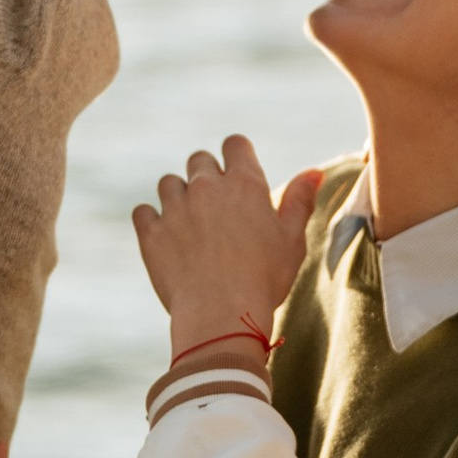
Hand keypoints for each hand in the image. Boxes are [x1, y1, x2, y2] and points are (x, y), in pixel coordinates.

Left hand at [133, 136, 319, 359]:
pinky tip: (165, 237)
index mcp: (244, 184)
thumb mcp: (292, 240)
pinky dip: (151, 221)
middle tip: (216, 208)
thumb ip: (300, 201)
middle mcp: (206, 187)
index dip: (236, 155)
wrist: (222, 313)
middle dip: (206, 176)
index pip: (235, 144)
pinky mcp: (151, 233)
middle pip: (199, 160)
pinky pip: (143, 212)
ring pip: (169, 183)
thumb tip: (314, 171)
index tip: (238, 175)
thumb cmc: (265, 278)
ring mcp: (175, 208)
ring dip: (178, 196)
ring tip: (191, 224)